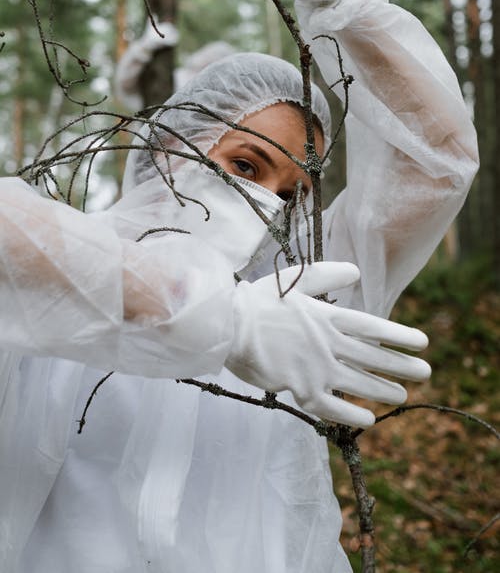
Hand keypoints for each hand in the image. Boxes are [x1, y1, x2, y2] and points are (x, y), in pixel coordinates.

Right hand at [226, 262, 430, 427]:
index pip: (373, 327)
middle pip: (372, 357)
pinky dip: (352, 414)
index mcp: (326, 316)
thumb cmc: (258, 302)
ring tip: (403, 395)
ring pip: (358, 382)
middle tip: (426, 373)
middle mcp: (327, 343)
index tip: (422, 343)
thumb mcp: (294, 281)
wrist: (227, 326)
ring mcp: (315, 368)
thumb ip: (327, 275)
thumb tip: (355, 270)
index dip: (400, 336)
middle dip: (402, 366)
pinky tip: (369, 420)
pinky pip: (332, 407)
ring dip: (384, 390)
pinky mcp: (299, 389)